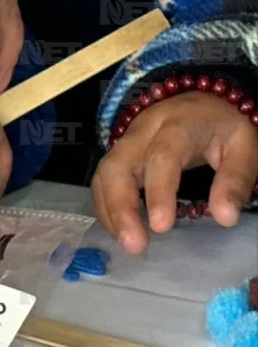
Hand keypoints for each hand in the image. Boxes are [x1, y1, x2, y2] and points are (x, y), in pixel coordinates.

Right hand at [93, 91, 257, 254]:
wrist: (202, 103)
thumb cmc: (223, 127)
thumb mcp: (244, 147)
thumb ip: (235, 180)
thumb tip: (224, 218)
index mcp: (177, 126)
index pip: (161, 157)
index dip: (158, 192)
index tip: (161, 227)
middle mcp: (143, 132)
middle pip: (117, 165)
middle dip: (120, 206)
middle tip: (133, 244)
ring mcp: (126, 141)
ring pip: (104, 173)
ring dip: (109, 210)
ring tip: (125, 242)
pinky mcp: (120, 153)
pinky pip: (103, 179)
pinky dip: (106, 205)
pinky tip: (118, 229)